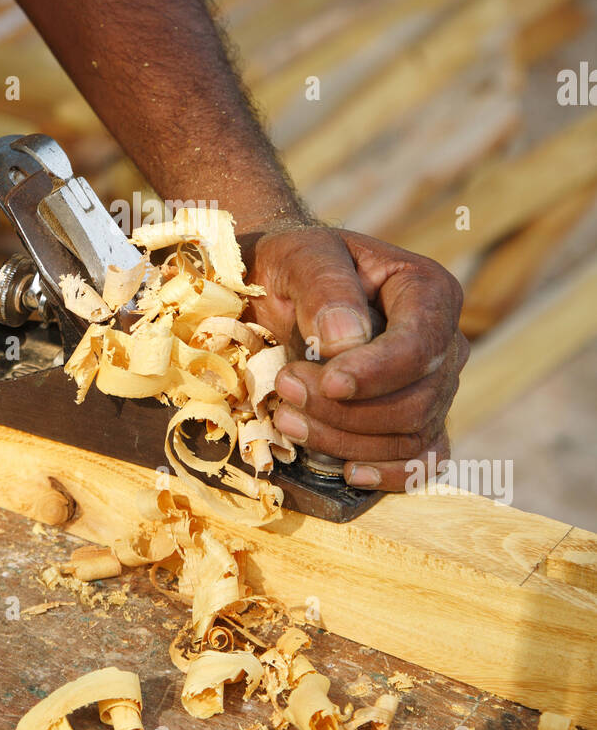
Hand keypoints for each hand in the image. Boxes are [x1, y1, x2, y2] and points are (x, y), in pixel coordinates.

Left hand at [244, 225, 468, 491]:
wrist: (283, 290)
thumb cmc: (295, 267)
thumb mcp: (300, 256)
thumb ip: (325, 287)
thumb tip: (347, 341)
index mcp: (428, 291)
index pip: (420, 346)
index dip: (377, 373)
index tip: (327, 381)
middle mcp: (445, 342)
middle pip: (415, 400)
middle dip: (346, 409)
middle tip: (285, 389)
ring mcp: (436, 386)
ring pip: (410, 436)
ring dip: (346, 440)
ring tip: (287, 419)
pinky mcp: (419, 421)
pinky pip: (423, 461)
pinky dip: (389, 473)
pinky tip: (349, 473)